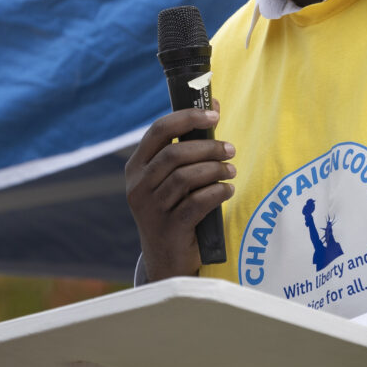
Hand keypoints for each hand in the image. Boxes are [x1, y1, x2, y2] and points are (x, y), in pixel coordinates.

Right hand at [125, 104, 235, 280]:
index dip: (187, 118)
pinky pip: (197, 203)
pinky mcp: (168, 228)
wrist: (166, 260)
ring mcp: (150, 209)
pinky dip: (217, 193)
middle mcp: (137, 186)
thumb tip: (213, 105)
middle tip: (230, 149)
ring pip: (186, 178)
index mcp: (136, 167)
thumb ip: (188, 145)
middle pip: (175, 154)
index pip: (158, 131)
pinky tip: (227, 191)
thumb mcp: (172, 178)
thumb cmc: (174, 209)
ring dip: (216, 170)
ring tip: (231, 172)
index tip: (214, 115)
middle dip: (208, 148)